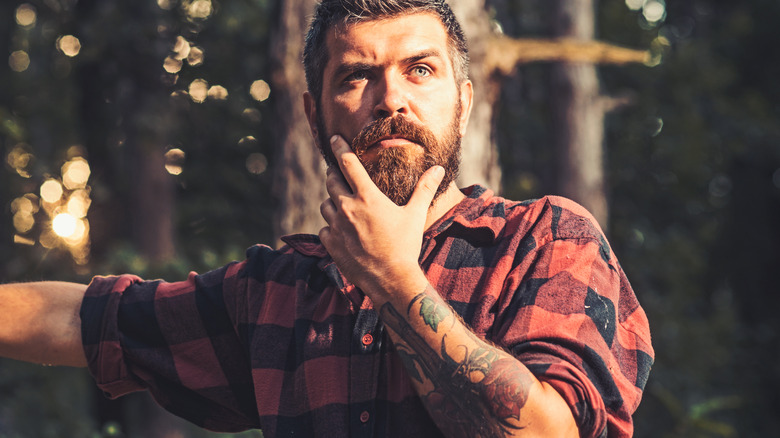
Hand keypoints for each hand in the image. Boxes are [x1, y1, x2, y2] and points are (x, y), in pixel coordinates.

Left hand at [319, 135, 443, 301]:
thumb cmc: (405, 245)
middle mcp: (348, 208)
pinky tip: (343, 232)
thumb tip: (438, 169)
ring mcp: (337, 227)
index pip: (348, 164)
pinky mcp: (331, 244)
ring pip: (325, 205)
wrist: (391, 280)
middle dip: (334, 175)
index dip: (339, 148)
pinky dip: (331, 227)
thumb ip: (424, 189)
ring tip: (343, 206)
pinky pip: (324, 228)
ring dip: (332, 202)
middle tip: (338, 175)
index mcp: (368, 197)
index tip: (334, 139)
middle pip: (331, 182)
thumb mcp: (415, 215)